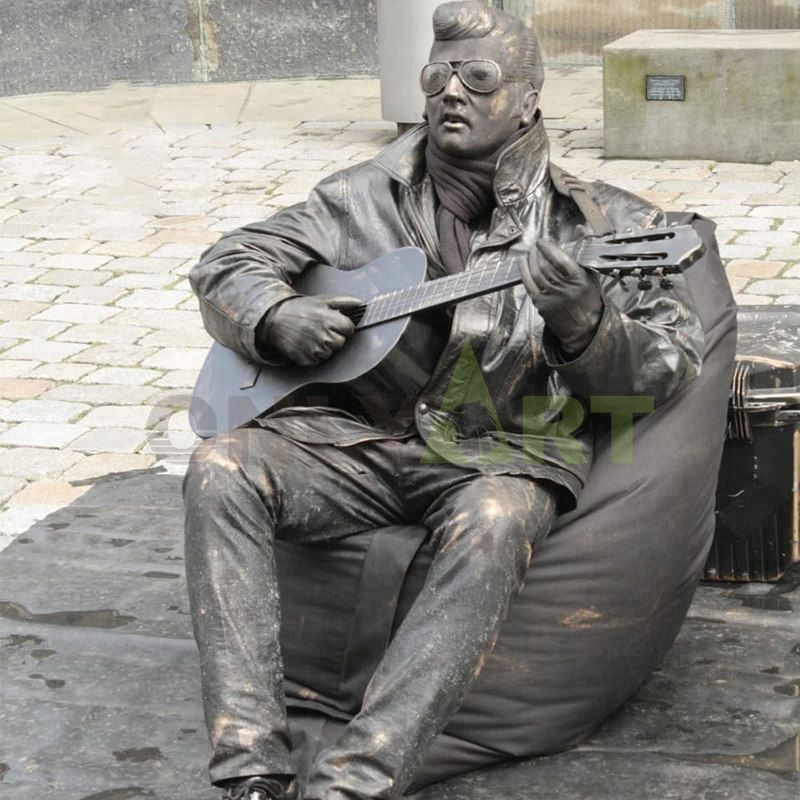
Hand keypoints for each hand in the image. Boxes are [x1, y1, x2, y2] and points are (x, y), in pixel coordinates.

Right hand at [257, 295, 362, 365]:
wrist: (275, 319)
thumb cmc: (300, 309)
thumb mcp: (322, 300)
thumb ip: (344, 302)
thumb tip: (362, 303)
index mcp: (330, 320)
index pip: (349, 329)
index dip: (341, 325)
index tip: (331, 322)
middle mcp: (324, 336)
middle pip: (341, 342)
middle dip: (333, 337)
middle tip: (319, 329)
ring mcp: (315, 350)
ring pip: (330, 352)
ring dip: (323, 347)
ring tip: (310, 336)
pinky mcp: (307, 360)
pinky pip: (318, 361)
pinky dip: (313, 355)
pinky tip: (305, 344)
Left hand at [520, 239, 603, 355]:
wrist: (584, 328)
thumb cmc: (589, 299)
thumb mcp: (591, 275)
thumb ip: (583, 252)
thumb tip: (579, 229)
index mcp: (578, 280)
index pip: (560, 260)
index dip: (548, 249)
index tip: (542, 242)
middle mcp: (563, 288)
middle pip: (545, 266)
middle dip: (537, 253)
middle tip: (535, 245)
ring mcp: (550, 297)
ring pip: (535, 273)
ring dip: (530, 259)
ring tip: (530, 251)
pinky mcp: (541, 304)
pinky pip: (528, 284)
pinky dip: (523, 270)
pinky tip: (522, 261)